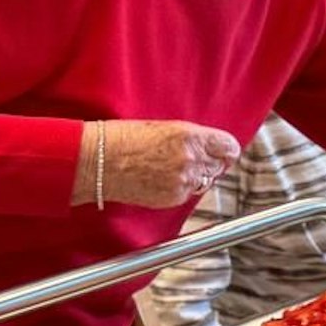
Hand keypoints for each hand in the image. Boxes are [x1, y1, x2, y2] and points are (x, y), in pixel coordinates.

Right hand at [78, 120, 239, 208]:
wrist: (97, 161)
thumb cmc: (123, 139)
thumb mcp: (164, 127)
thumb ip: (192, 138)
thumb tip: (212, 147)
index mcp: (190, 136)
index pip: (228, 146)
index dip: (227, 149)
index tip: (226, 152)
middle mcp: (191, 159)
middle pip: (219, 165)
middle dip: (211, 163)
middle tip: (192, 159)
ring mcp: (183, 181)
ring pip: (205, 181)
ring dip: (196, 176)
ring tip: (172, 168)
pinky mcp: (172, 198)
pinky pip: (187, 194)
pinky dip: (181, 189)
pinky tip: (162, 179)